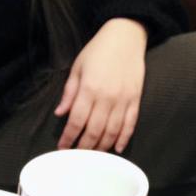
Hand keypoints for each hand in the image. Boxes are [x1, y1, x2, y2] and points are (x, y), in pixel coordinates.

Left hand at [54, 18, 146, 152]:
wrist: (125, 38)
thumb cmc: (97, 50)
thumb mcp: (77, 66)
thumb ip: (69, 91)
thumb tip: (60, 113)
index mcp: (89, 88)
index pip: (76, 120)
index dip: (69, 136)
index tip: (62, 147)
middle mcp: (107, 97)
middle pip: (94, 130)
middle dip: (83, 147)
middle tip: (76, 157)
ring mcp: (123, 100)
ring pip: (112, 131)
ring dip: (101, 146)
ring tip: (92, 156)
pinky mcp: (135, 100)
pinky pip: (130, 124)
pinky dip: (123, 139)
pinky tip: (116, 148)